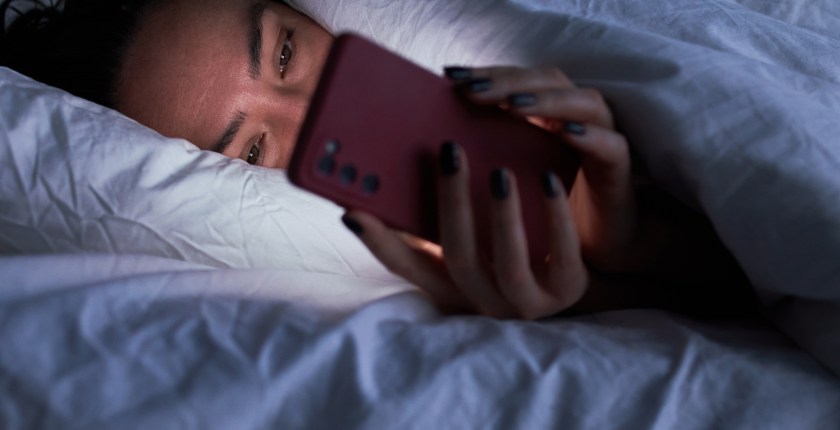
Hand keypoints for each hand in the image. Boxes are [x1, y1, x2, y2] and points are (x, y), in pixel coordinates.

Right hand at [342, 142, 587, 318]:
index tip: (353, 209)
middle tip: (450, 152)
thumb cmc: (512, 253)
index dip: (379, 241)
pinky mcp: (570, 290)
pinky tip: (548, 179)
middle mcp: (486, 300)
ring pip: (509, 264)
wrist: (573, 286)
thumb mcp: (470, 245)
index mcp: (454, 286)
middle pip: (460, 257)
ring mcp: (529, 302)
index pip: (407, 267)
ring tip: (499, 171)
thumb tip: (392, 173)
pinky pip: (564, 255)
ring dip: (502, 215)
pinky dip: (555, 216)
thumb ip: (433, 221)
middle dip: (452, 204)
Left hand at [447, 66, 638, 271]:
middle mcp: (574, 117)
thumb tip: (427, 155)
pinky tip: (565, 132)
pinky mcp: (619, 169)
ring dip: (548, 100)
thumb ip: (472, 166)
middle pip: (547, 81)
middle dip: (508, 82)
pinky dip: (589, 135)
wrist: (593, 254)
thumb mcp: (501, 188)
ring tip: (514, 105)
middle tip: (471, 90)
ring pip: (584, 103)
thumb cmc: (540, 219)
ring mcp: (601, 138)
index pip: (515, 80)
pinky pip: (611, 145)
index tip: (448, 76)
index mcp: (543, 116)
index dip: (485, 74)